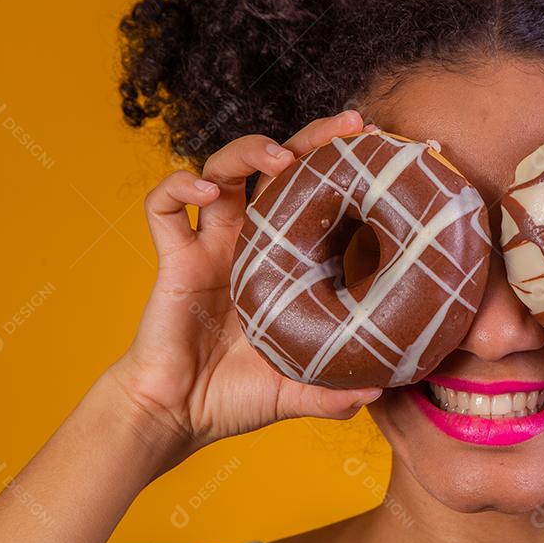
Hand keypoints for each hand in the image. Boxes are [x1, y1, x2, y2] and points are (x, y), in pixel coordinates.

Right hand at [105, 110, 380, 464]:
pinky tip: (206, 191)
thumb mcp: (297, 391)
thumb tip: (379, 391)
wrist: (177, 417)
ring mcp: (210, 246)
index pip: (316, 198)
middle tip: (347, 125)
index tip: (377, 152)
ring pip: (221, 171)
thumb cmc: (235, 396)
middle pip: (276, 170)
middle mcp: (250, 243)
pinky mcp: (174, 259)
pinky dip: (179, 187)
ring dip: (248, 151)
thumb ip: (333, 390)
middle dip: (310, 139)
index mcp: (285, 262)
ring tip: (279, 157)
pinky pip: (163, 207)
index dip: (342, 171)